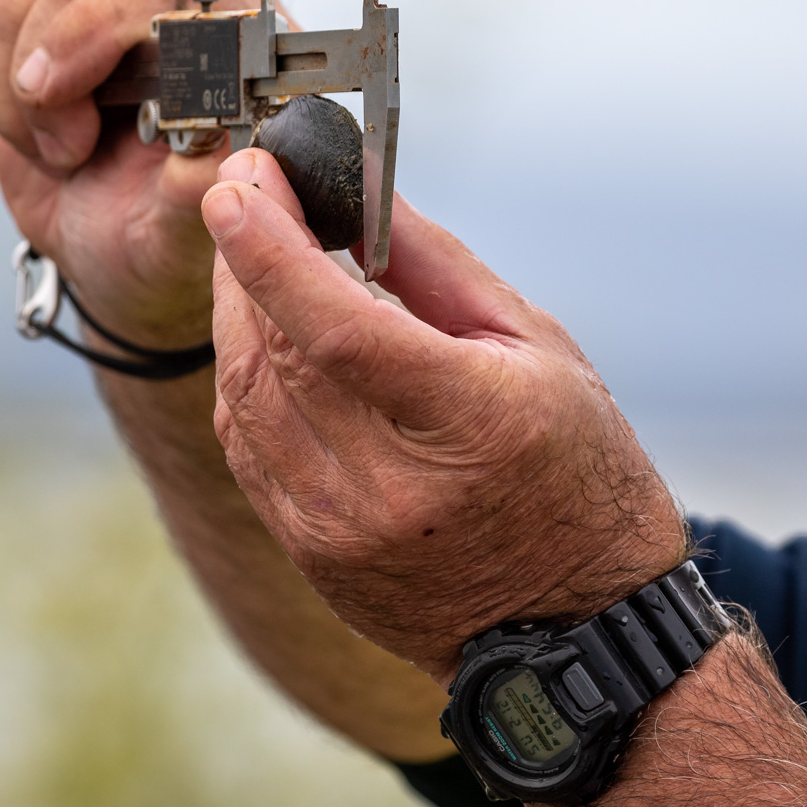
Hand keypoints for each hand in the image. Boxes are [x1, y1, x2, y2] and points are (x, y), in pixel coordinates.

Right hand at [0, 0, 270, 345]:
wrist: (114, 249)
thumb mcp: (184, 231)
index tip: (57, 97)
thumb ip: (201, 187)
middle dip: (48, 74)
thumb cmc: (161, 235)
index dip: (97, 29)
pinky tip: (26, 126)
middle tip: (66, 152)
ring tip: (61, 151)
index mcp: (231, 38)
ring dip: (13, 94)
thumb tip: (212, 146)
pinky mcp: (31, 8)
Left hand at [203, 148, 688, 683]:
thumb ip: (433, 264)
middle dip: (243, 257)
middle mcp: (390, 487)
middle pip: (273, 352)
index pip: (333, 326)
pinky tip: (262, 335)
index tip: (238, 179)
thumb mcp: (535, 348)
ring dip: (233, 311)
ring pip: (243, 396)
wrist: (573, 627)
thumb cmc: (574, 468)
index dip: (270, 247)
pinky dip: (243, 377)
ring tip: (251, 252)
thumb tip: (352, 189)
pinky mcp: (311, 554)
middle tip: (243, 192)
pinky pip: (245, 447)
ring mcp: (339, 531)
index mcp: (466, 422)